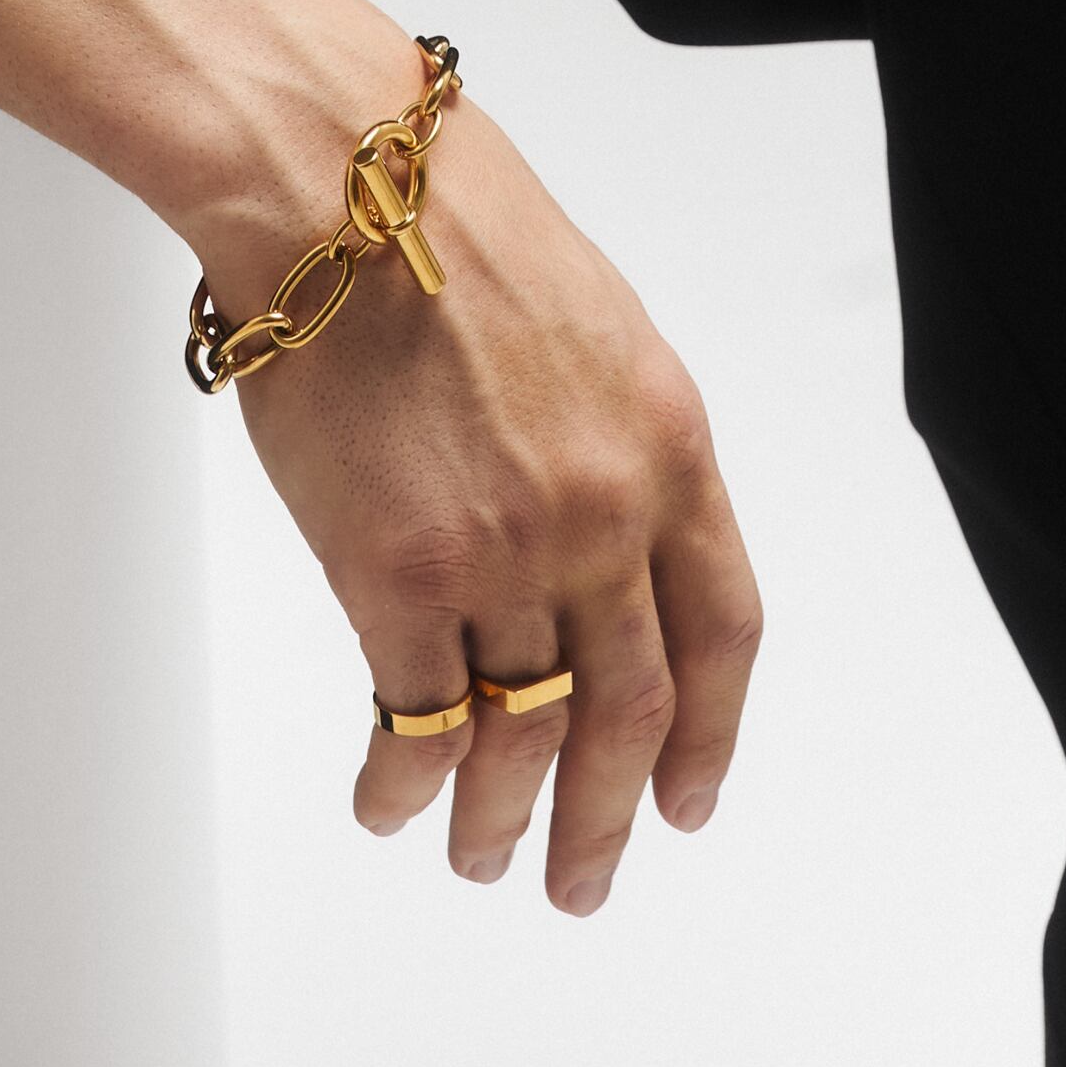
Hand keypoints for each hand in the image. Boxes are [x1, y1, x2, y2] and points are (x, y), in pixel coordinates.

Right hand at [192, 55, 762, 915]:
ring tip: (488, 859)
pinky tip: (392, 804)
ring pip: (523, 730)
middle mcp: (605, 514)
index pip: (724, 629)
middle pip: (632, 708)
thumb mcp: (595, 330)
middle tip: (587, 875)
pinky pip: (417, 715)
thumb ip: (616, 447)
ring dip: (503, 815)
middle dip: (611, 813)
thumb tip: (600, 547)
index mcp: (671, 446)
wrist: (341, 192)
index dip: (711, 731)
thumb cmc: (450, 228)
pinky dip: (406, 779)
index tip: (693, 794)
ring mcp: (507, 550)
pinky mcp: (398, 570)